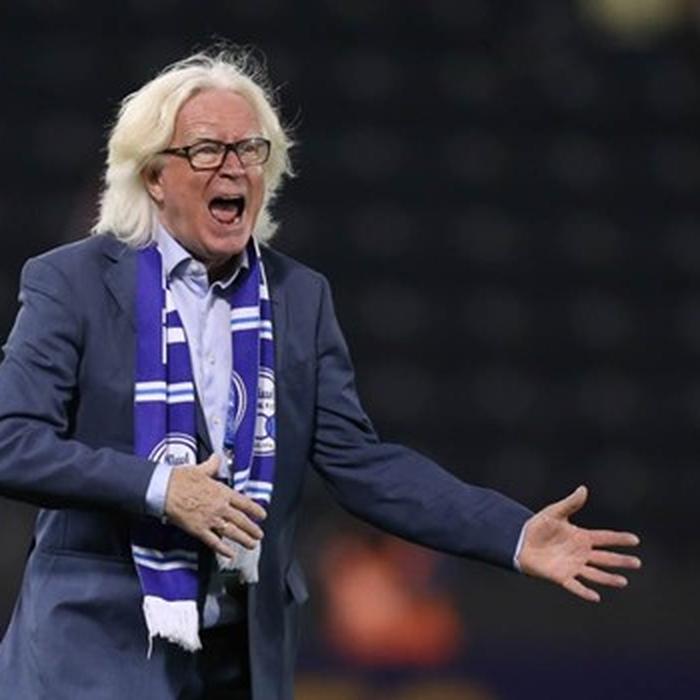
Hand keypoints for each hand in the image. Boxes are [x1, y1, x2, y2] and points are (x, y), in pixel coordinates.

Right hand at [163, 454, 266, 558]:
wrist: (165, 490)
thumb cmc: (181, 479)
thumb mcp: (201, 469)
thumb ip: (212, 465)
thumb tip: (217, 458)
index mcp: (222, 492)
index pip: (244, 503)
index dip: (255, 510)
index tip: (262, 515)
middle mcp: (220, 507)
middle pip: (241, 520)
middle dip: (252, 529)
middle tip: (259, 535)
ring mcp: (210, 519)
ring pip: (232, 532)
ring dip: (243, 539)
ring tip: (251, 544)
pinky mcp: (199, 530)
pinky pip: (214, 542)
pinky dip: (223, 549)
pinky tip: (230, 554)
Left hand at [518, 485, 640, 601]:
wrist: (520, 541)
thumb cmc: (538, 527)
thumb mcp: (554, 513)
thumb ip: (570, 503)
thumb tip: (583, 489)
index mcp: (581, 537)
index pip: (605, 537)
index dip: (619, 538)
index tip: (635, 539)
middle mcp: (580, 553)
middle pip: (605, 558)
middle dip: (621, 560)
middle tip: (637, 563)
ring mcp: (573, 566)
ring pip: (595, 573)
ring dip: (608, 578)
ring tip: (623, 581)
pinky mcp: (562, 576)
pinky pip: (575, 586)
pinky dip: (585, 592)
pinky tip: (596, 597)